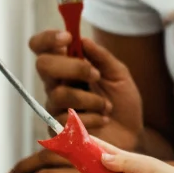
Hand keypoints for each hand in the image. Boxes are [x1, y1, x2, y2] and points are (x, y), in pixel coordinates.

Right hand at [28, 30, 143, 151]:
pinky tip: (103, 120)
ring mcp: (55, 109)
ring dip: (90, 99)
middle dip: (72, 67)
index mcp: (67, 67)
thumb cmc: (123, 104)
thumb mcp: (119, 75)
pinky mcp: (58, 132)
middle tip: (95, 75)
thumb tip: (82, 40)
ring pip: (59, 95)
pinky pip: (66, 120)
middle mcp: (56, 85)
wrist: (132, 135)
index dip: (48, 38)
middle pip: (43, 65)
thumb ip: (101, 57)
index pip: (41, 47)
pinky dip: (92, 118)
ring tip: (106, 107)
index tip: (68, 37)